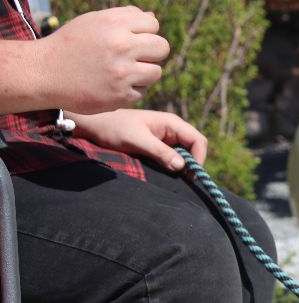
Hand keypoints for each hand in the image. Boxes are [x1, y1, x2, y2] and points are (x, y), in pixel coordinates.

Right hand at [36, 6, 169, 113]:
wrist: (44, 73)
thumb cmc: (71, 45)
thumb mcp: (92, 22)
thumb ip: (123, 18)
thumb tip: (152, 16)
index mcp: (114, 23)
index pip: (153, 23)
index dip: (145, 31)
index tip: (132, 38)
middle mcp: (121, 46)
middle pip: (162, 47)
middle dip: (152, 52)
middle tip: (135, 57)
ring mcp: (122, 72)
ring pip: (156, 72)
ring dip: (143, 73)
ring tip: (122, 72)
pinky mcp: (121, 95)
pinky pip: (142, 91)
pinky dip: (130, 90)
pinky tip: (111, 85)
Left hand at [69, 109, 207, 171]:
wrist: (95, 125)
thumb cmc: (114, 129)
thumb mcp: (137, 141)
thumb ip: (160, 152)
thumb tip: (182, 166)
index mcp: (172, 123)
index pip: (198, 140)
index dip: (199, 158)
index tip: (190, 175)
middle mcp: (173, 129)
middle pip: (195, 147)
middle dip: (193, 163)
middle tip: (184, 180)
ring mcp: (167, 137)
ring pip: (186, 153)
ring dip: (184, 166)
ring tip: (176, 179)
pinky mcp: (160, 145)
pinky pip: (175, 156)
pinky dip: (174, 166)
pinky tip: (167, 174)